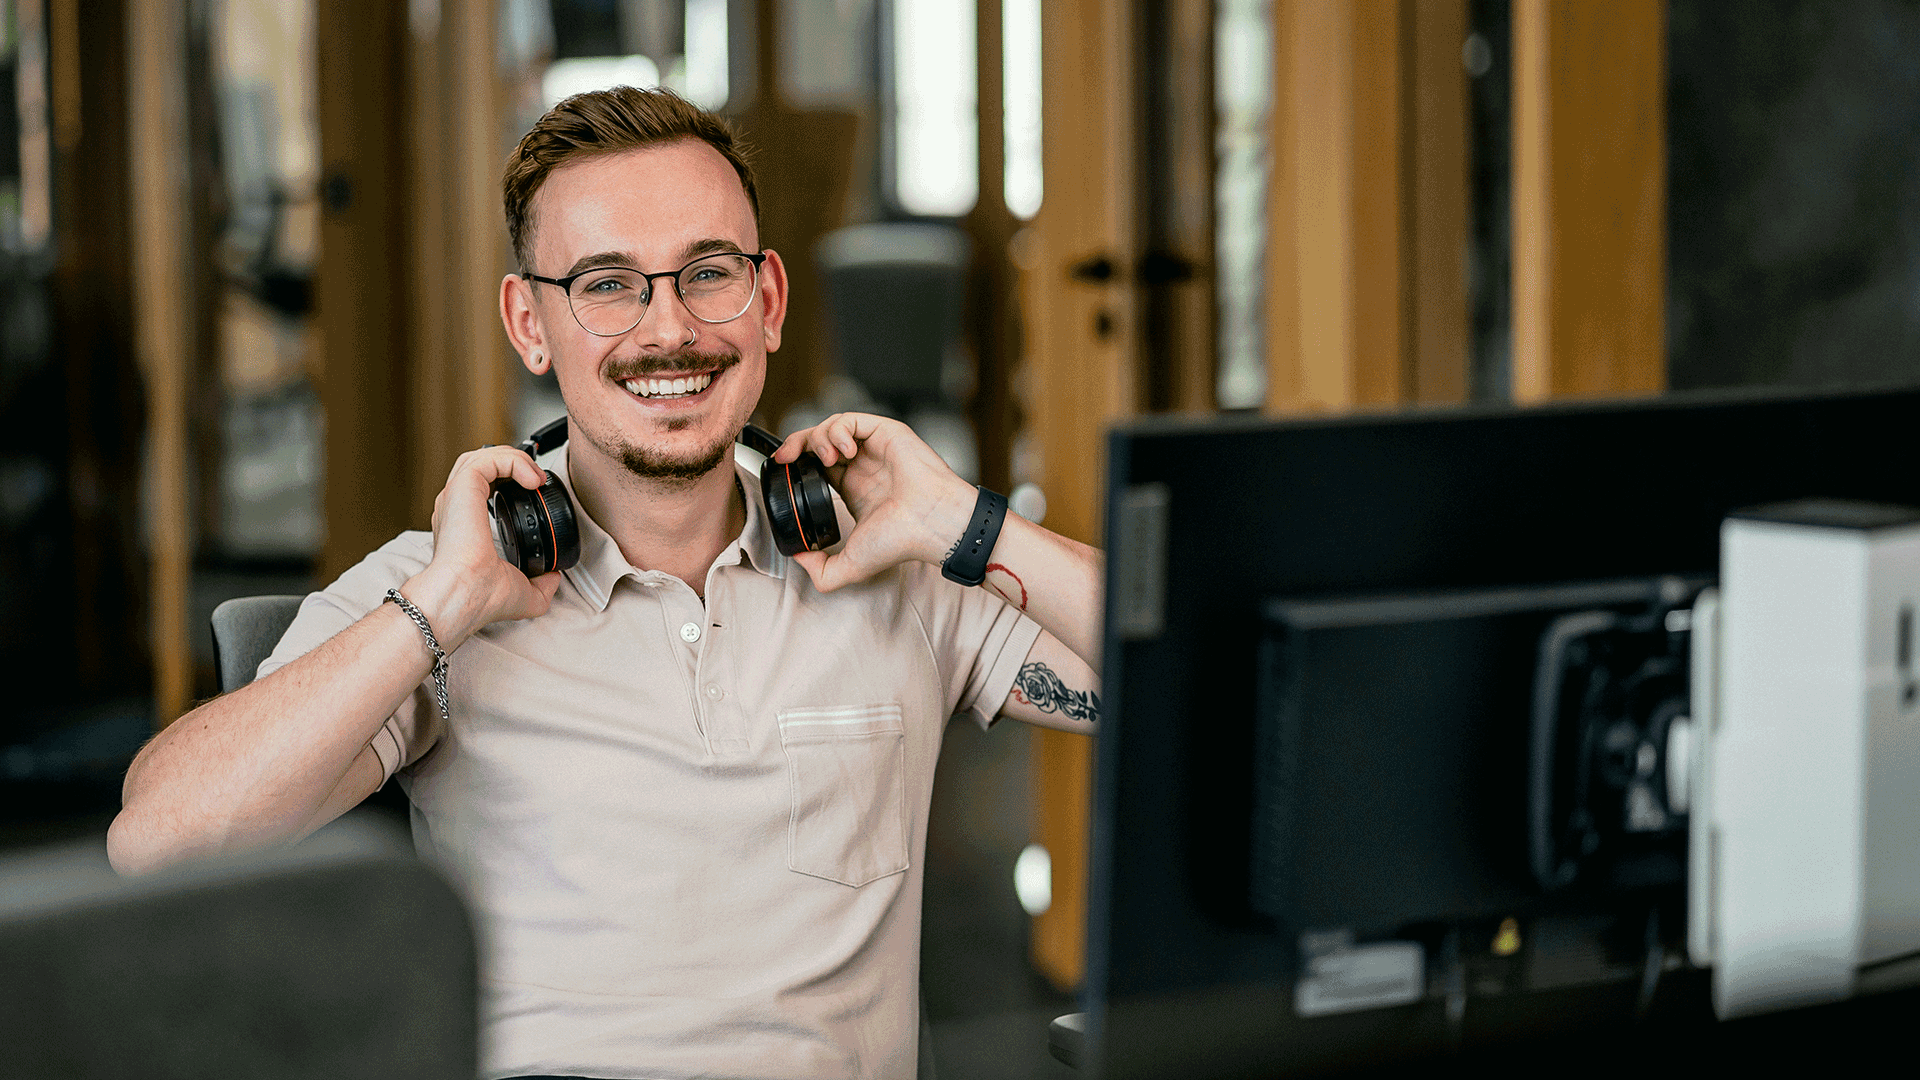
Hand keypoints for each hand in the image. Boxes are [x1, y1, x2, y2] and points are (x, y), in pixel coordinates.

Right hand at [402, 445, 564, 645]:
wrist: (465, 595)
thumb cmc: (480, 598)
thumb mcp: (523, 592)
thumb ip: (541, 584)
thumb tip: (556, 577)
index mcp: (463, 525)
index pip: (480, 487)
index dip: (508, 480)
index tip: (535, 492)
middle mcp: (455, 507)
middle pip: (479, 464)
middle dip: (511, 463)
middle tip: (537, 480)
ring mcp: (456, 496)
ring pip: (482, 457)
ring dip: (514, 459)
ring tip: (536, 477)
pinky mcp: (463, 488)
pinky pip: (489, 459)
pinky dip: (514, 461)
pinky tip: (533, 479)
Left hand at [772, 413, 976, 591]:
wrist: (930, 524)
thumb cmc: (901, 541)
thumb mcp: (851, 565)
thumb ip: (821, 570)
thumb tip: (797, 558)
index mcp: (854, 489)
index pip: (816, 465)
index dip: (795, 463)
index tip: (782, 469)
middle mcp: (863, 466)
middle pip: (818, 441)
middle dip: (797, 444)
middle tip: (788, 457)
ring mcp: (874, 448)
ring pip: (832, 426)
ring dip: (820, 438)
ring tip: (828, 458)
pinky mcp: (886, 433)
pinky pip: (852, 420)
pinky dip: (839, 429)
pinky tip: (843, 449)